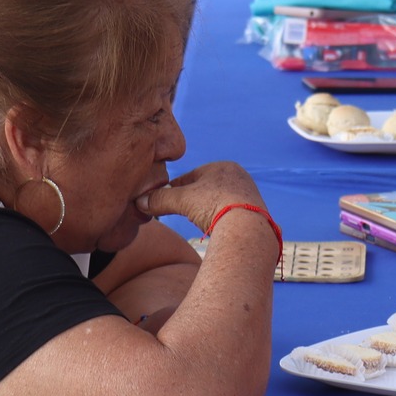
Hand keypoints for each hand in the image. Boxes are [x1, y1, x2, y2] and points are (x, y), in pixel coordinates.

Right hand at [139, 161, 264, 234]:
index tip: (163, 198)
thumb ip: (160, 199)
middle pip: (205, 188)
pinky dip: (219, 218)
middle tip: (179, 211)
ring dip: (205, 210)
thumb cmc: (214, 206)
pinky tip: (214, 227)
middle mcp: (238, 177)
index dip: (174, 188)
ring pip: (218, 201)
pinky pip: (230, 213)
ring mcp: (249, 195)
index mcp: (222, 166)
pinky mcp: (255, 213)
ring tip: (197, 221)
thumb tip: (139, 202)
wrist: (247, 229)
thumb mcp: (181, 200)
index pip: (191, 176)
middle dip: (191, 199)